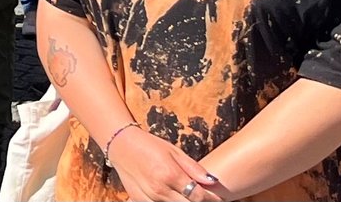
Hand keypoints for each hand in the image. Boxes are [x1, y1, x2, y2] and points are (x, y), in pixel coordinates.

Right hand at [107, 126, 225, 201]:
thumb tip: (213, 181)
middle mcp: (160, 189)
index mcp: (170, 175)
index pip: (198, 196)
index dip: (212, 200)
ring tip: (189, 196)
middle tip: (207, 199)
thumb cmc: (150, 145)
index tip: (219, 199)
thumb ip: (194, 168)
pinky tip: (173, 196)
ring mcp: (149, 197)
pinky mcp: (139, 200)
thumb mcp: (174, 152)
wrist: (121, 145)